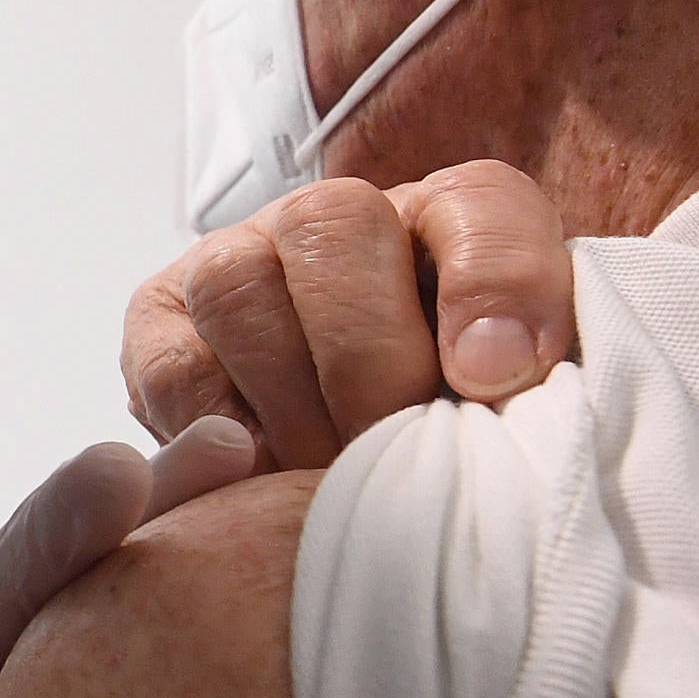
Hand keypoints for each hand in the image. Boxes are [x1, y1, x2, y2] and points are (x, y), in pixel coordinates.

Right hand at [121, 160, 576, 466]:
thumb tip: (492, 369)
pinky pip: (171, 366)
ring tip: (324, 481)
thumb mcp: (524, 409)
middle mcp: (333, 221)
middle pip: (331, 226)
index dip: (494, 284)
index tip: (495, 381)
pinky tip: (260, 480)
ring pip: (236, 283)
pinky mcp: (158, 330)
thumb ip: (539, 369)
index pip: (481, 208)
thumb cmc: (445, 446)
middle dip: (370, 360)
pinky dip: (215, 432)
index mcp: (450, 223)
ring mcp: (232, 263)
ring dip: (289, 400)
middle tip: (390, 450)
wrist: (349, 489)